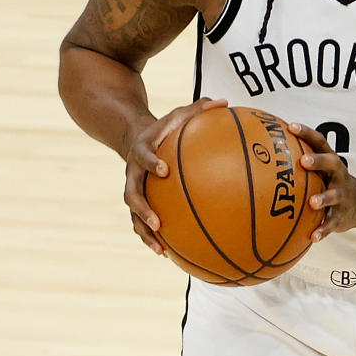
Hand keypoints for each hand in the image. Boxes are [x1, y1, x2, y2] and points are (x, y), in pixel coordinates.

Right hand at [123, 98, 228, 254]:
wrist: (135, 138)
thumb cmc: (165, 128)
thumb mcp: (178, 115)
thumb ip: (199, 108)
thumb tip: (225, 101)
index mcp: (142, 151)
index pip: (143, 157)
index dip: (151, 163)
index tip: (164, 170)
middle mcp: (133, 174)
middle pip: (131, 195)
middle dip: (143, 210)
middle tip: (157, 223)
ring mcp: (134, 190)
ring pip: (134, 216)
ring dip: (145, 233)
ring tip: (161, 249)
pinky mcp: (140, 203)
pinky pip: (143, 223)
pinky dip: (154, 238)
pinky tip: (170, 253)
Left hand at [290, 123, 355, 241]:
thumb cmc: (330, 182)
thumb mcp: (321, 171)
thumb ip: (298, 162)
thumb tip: (261, 154)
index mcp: (330, 162)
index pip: (320, 142)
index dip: (307, 133)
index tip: (291, 127)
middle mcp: (338, 175)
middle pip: (332, 163)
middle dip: (318, 161)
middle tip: (304, 161)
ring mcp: (342, 195)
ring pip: (334, 196)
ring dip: (323, 198)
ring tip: (312, 203)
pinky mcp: (342, 216)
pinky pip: (332, 223)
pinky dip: (323, 230)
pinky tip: (312, 237)